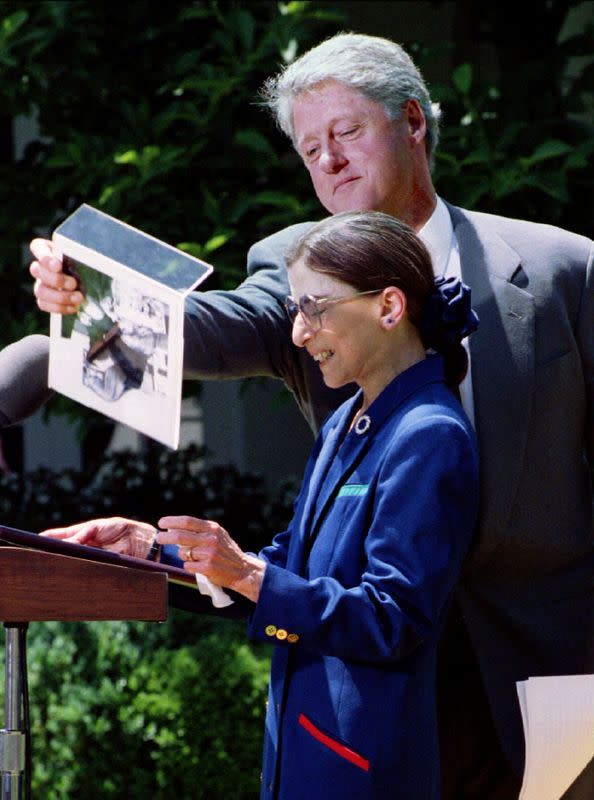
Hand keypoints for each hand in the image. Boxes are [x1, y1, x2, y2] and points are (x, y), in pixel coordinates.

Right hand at [29, 238, 83, 313]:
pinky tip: (74, 307)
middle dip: (56, 279)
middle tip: (73, 283)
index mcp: (47, 250)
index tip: (58, 265)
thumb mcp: (83, 257)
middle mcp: (40, 266)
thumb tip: (91, 258)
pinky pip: (43, 304)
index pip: (38, 247)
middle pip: (36, 271)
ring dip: (60, 296)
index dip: (45, 257)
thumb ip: (82, 255)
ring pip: (40, 290)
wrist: (88, 280)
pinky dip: (59, 307)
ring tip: (78, 298)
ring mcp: (40, 283)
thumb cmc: (84, 264)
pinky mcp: (43, 298)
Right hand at [41, 516, 155, 558]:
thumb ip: (81, 535)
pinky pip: (86, 568)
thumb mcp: (96, 527)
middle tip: (41, 555)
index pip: (60, 535)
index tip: (36, 540)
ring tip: (53, 562)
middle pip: (63, 549)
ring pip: (73, 559)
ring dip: (64, 561)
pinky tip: (72, 569)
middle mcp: (83, 545)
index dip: (48, 538)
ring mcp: (89, 555)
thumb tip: (65, 545)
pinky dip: (78, 568)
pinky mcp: (98, 565)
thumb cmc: (118, 528)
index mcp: (82, 533)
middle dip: (53, 552)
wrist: (138, 539)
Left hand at [157, 515, 264, 601]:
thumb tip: (174, 528)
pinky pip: (188, 566)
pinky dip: (190, 566)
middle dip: (166, 537)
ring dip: (184, 556)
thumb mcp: (217, 535)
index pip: (188, 521)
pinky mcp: (208, 567)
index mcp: (213, 528)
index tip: (161, 523)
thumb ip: (200, 531)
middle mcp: (211, 539)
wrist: (242, 569)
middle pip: (180, 536)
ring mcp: (209, 554)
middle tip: (158, 538)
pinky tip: (199, 566)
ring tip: (196, 558)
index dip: (172, 521)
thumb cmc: (226, 551)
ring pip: (183, 553)